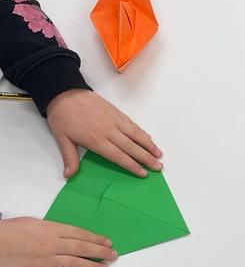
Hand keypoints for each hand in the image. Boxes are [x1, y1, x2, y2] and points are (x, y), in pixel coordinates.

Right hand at [0, 217, 115, 266]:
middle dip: (101, 252)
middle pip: (82, 248)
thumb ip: (50, 229)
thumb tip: (66, 235)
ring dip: (92, 266)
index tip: (107, 242)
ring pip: (75, 264)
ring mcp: (46, 261)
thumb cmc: (8, 231)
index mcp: (50, 229)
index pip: (80, 234)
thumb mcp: (32, 223)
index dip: (96, 239)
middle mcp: (52, 244)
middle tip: (113, 255)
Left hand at [46, 89, 161, 177]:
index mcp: (96, 140)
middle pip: (132, 147)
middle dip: (146, 158)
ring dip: (149, 145)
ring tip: (159, 154)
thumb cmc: (62, 116)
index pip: (118, 156)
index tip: (143, 173)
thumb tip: (68, 175)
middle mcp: (109, 131)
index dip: (132, 165)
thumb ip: (69, 157)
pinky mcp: (116, 112)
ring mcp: (114, 120)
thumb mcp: (62, 139)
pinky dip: (142, 132)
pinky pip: (132, 124)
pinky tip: (148, 138)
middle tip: (158, 167)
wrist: (64, 92)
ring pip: (136, 135)